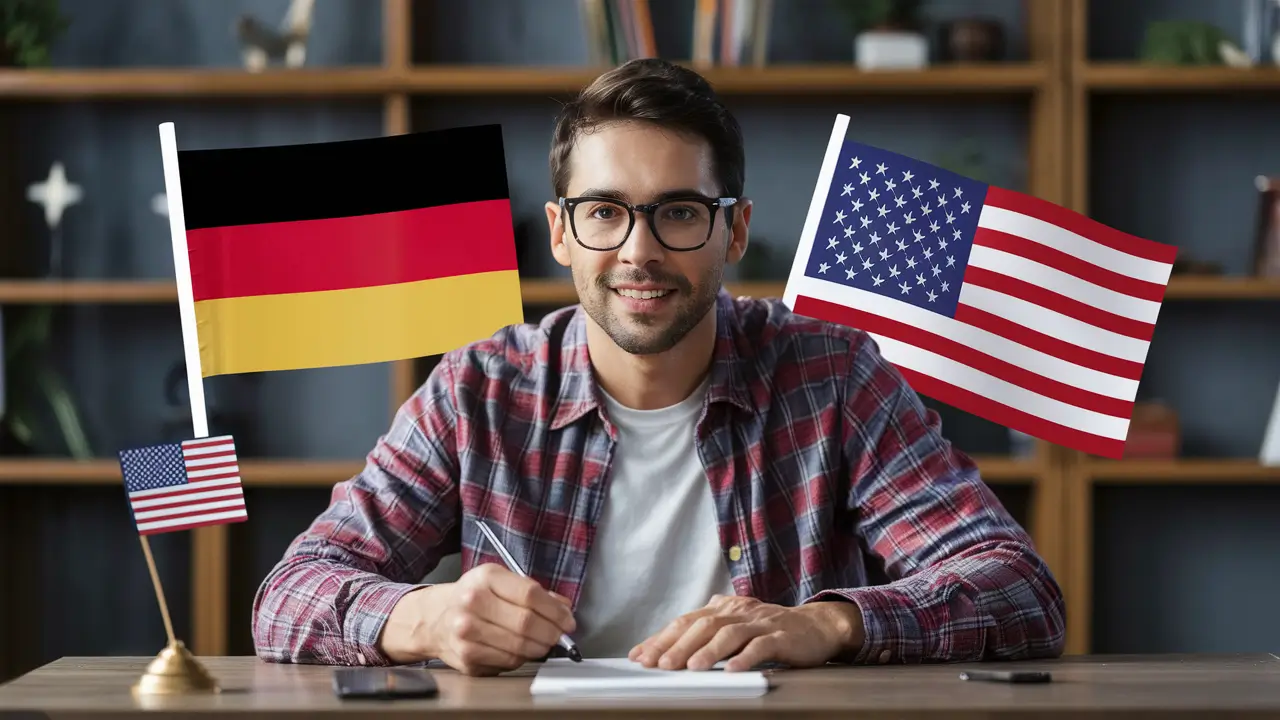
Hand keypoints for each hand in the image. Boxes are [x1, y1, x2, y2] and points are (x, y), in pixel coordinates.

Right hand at [380, 563, 575, 675]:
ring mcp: (467, 631)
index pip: (531, 595)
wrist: (434, 617)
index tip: (568, 620)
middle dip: (552, 633)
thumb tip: (564, 609)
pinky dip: (522, 658)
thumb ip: (533, 592)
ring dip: (539, 648)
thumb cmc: (473, 596)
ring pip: (519, 646)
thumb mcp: (500, 581)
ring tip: (543, 643)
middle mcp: (473, 602)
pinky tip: (521, 650)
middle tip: (560, 636)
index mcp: (486, 578)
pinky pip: (507, 661)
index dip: (556, 611)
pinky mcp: (467, 656)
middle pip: (527, 623)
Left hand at [628, 594, 863, 671]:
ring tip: (692, 668)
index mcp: (724, 608)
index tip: (639, 655)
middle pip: (704, 626)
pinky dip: (746, 658)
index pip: (686, 621)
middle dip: (678, 645)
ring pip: (730, 634)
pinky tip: (734, 670)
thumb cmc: (770, 630)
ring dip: (709, 651)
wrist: (817, 626)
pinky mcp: (782, 636)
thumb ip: (708, 632)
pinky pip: (762, 646)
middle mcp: (740, 611)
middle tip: (660, 664)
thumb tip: (667, 649)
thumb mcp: (736, 626)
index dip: (661, 638)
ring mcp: (761, 623)